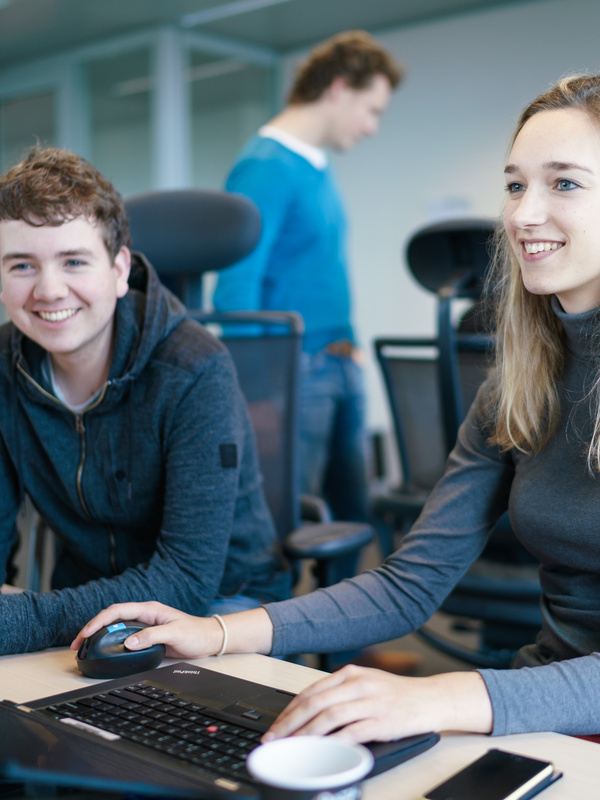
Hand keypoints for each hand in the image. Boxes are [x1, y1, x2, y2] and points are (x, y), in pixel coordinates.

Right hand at [70, 601, 221, 658]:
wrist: (207, 639)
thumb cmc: (195, 632)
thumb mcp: (174, 633)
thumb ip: (152, 636)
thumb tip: (129, 642)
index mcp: (149, 609)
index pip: (118, 610)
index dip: (99, 620)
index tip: (86, 633)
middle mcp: (144, 615)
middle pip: (111, 617)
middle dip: (92, 628)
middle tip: (78, 643)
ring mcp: (143, 625)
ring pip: (115, 627)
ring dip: (99, 635)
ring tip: (84, 647)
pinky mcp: (145, 636)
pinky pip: (123, 637)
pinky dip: (110, 642)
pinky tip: (103, 650)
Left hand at [263, 665, 492, 743]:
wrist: (431, 699)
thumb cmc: (396, 695)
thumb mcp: (365, 684)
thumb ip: (340, 693)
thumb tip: (308, 712)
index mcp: (350, 674)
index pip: (311, 692)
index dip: (290, 710)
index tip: (276, 725)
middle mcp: (358, 684)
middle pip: (315, 703)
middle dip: (291, 723)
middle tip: (275, 738)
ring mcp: (370, 702)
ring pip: (329, 716)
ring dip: (306, 734)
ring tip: (292, 747)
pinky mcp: (382, 721)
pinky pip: (352, 732)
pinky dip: (333, 742)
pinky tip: (321, 751)